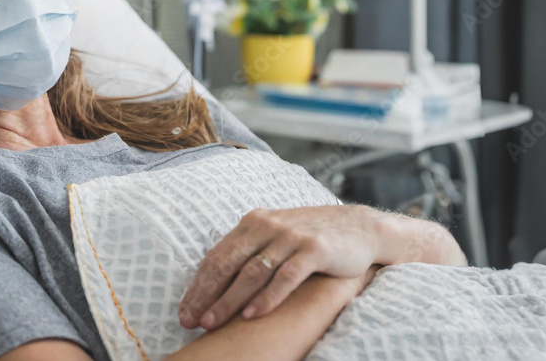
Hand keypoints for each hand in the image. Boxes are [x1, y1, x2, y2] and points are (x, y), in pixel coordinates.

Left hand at [178, 205, 382, 330]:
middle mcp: (268, 226)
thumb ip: (250, 252)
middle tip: (192, 321)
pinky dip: (267, 296)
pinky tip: (252, 314)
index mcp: (253, 223)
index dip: (198, 286)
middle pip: (227, 263)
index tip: (184, 312)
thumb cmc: (312, 239)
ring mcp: (291, 236)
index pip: (216, 256)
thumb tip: (215, 283)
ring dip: (230, 299)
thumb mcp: (276, 237)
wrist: (361, 228)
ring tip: (213, 322)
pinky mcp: (315, 249)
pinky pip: (285, 275)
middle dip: (206, 295)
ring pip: (252, 271)